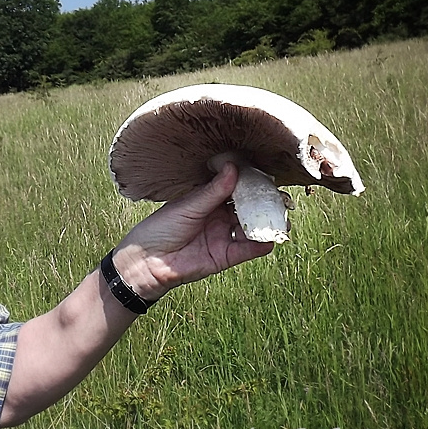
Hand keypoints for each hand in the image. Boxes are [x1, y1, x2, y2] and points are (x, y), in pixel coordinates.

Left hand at [113, 163, 274, 300]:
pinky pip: (246, 250)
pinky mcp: (224, 256)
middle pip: (247, 209)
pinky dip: (259, 245)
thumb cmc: (161, 227)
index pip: (235, 189)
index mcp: (207, 201)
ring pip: (250, 229)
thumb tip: (234, 167)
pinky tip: (269, 239)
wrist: (146, 261)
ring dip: (266, 224)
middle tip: (281, 198)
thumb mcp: (188, 205)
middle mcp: (218, 217)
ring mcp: (223, 237)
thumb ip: (213, 191)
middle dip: (264, 204)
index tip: (267, 177)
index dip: (251, 184)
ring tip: (281, 219)